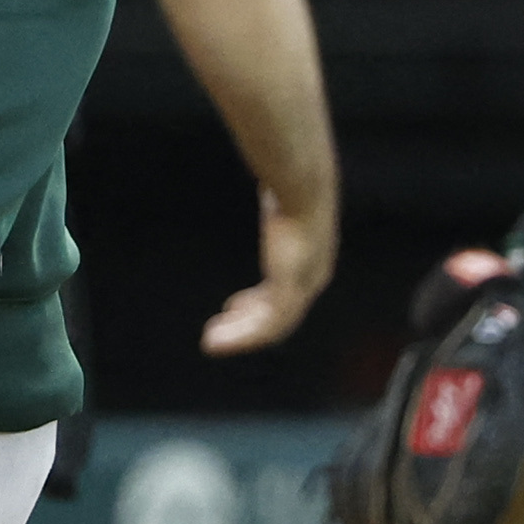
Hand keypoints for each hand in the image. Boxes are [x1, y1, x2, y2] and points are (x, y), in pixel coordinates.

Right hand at [200, 186, 337, 355]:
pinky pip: (266, 327)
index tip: (234, 305)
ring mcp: (304, 287)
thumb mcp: (284, 196)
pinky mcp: (290, 292)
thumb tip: (268, 183)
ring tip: (211, 342)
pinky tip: (218, 340)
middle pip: (280, 313)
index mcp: (312, 256)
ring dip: (241, 336)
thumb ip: (277, 200)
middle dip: (248, 322)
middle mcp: (313, 276)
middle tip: (219, 331)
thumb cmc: (292, 181)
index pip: (286, 288)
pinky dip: (242, 337)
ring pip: (271, 326)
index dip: (259, 301)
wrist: (303, 185)